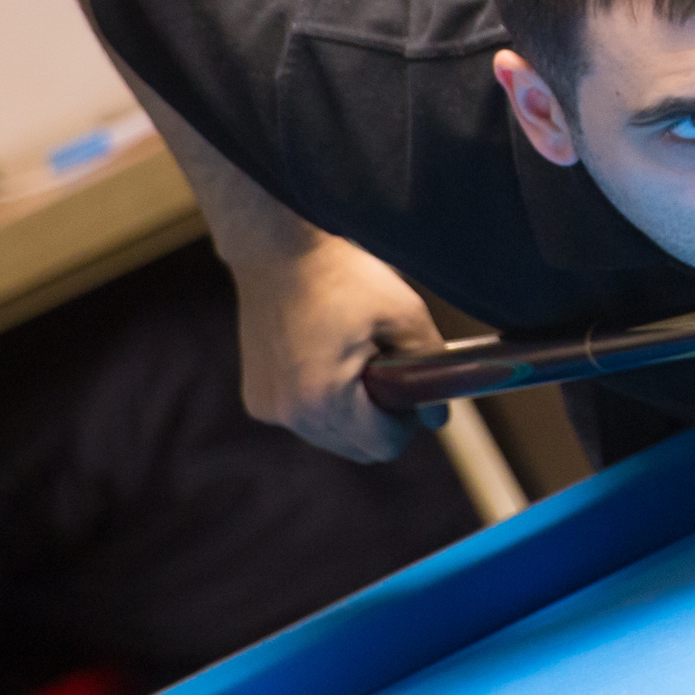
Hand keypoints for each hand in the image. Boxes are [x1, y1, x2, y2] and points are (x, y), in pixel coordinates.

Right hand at [226, 230, 446, 460]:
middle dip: (379, 418)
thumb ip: (430, 366)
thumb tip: (438, 417)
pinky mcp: (256, 398)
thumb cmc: (344, 275)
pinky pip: (303, 418)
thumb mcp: (404, 313)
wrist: (280, 246)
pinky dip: (321, 401)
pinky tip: (325, 357)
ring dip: (350, 412)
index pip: (383, 447)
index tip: (409, 386)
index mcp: (326, 400)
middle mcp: (290, 414)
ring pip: (330, 436)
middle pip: (357, 448)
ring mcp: (268, 408)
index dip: (406, 421)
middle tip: (385, 367)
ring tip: (354, 357)